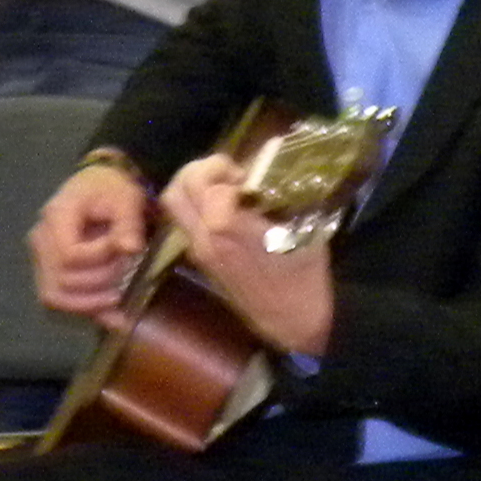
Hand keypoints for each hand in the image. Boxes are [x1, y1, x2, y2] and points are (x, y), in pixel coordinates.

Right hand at [32, 161, 151, 317]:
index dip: (99, 259)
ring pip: (55, 297)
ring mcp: (40, 260)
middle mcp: (40, 241)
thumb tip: (131, 249)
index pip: (69, 254)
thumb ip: (128, 223)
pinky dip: (87, 312)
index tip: (127, 250)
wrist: (99, 188)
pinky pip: (61, 302)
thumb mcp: (125, 198)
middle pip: (61, 280)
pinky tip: (115, 318)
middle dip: (100, 281)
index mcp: (54, 216)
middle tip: (129, 271)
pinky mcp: (49, 275)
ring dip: (91, 302)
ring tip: (120, 295)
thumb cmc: (111, 190)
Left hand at [162, 155, 335, 360]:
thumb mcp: (306, 226)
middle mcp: (205, 239)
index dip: (230, 172)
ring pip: (174, 205)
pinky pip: (184, 221)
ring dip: (194, 187)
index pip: (211, 185)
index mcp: (229, 230)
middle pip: (177, 189)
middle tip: (229, 175)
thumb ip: (283, 192)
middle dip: (201, 171)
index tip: (249, 178)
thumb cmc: (305, 275)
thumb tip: (272, 160)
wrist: (294, 320)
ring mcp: (199, 251)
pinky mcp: (200, 259)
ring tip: (225, 188)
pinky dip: (196, 205)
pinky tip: (225, 208)